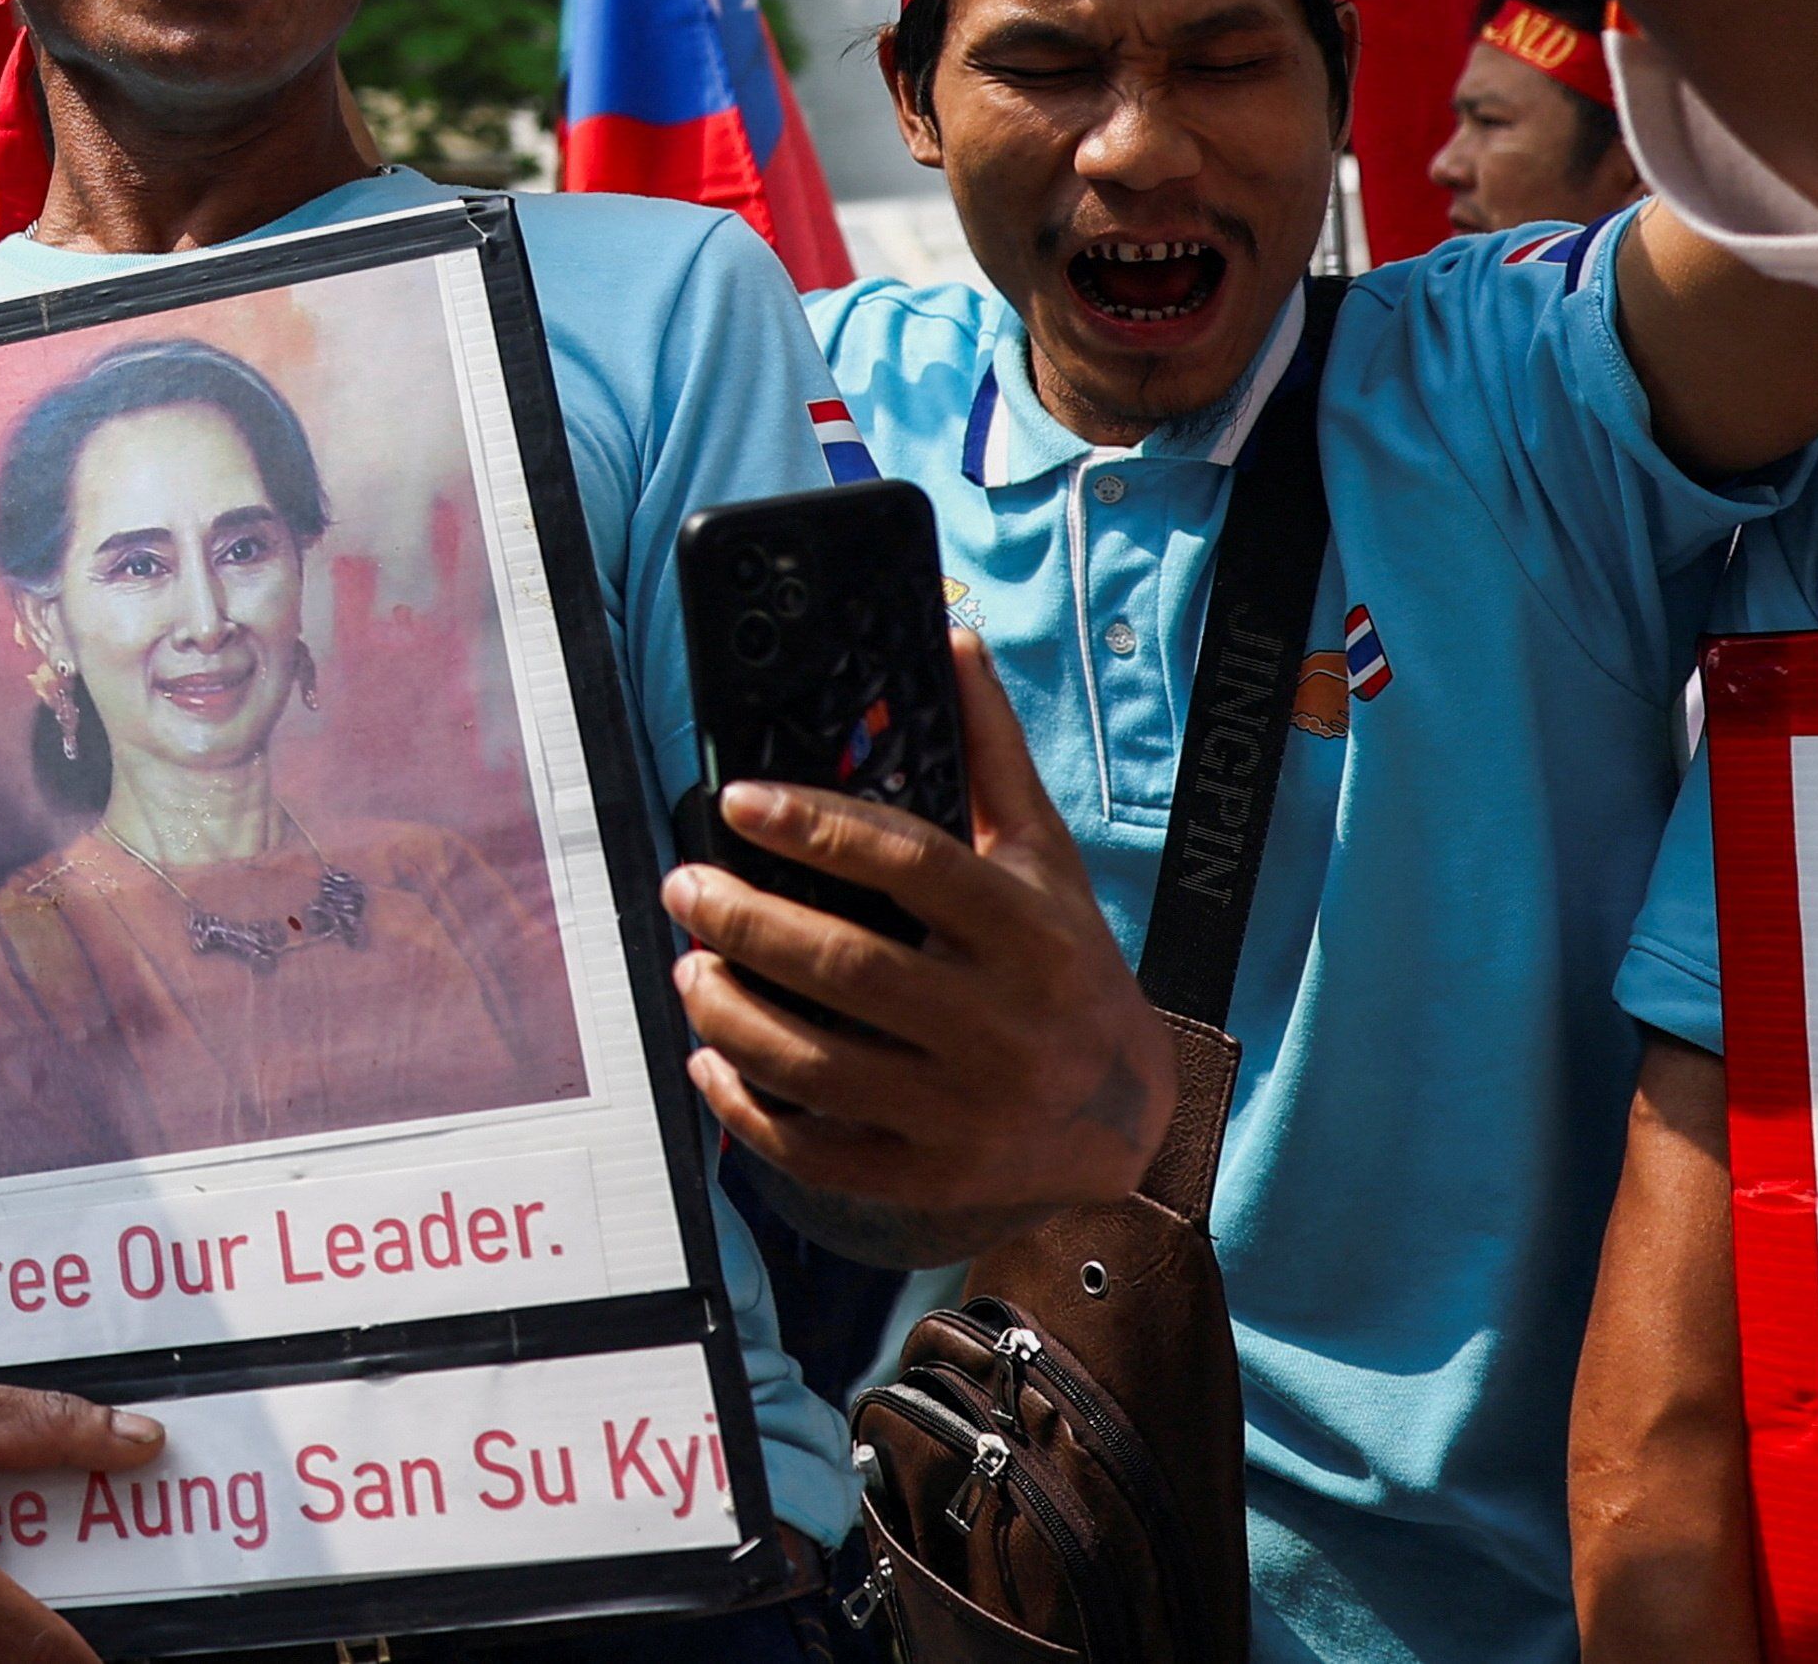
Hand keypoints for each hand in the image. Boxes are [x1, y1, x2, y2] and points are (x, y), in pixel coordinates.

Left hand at [662, 635, 1174, 1234]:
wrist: (1131, 1121)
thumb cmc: (1069, 968)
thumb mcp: (1044, 861)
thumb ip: (991, 757)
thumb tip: (951, 642)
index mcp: (1026, 933)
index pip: (910, 865)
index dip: (816, 828)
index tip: (738, 804)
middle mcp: (1000, 1023)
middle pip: (844, 965)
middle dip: (743, 921)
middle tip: (686, 886)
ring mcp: (967, 1109)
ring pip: (816, 1061)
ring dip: (730, 1011)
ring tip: (688, 967)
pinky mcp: (934, 1175)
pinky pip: (819, 1149)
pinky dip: (749, 1108)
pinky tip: (712, 1061)